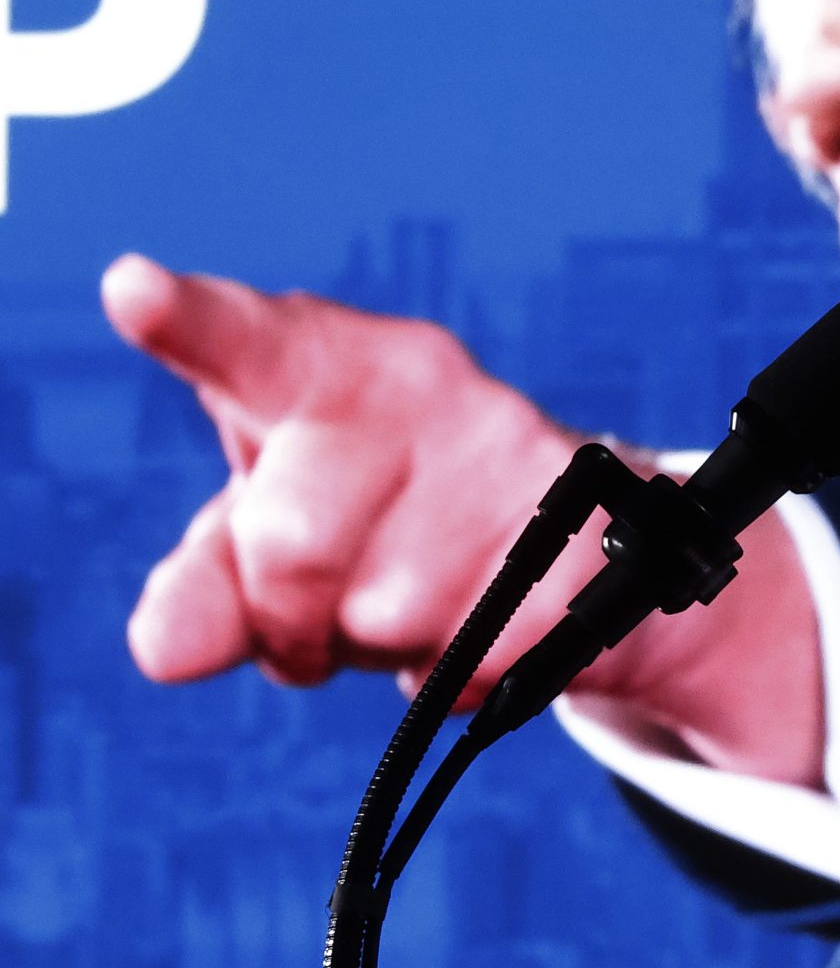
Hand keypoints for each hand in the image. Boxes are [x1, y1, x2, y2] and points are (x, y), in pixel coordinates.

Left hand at [101, 256, 823, 784]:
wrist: (580, 539)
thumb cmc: (385, 520)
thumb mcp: (274, 532)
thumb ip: (204, 582)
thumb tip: (166, 651)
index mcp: (334, 365)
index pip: (252, 342)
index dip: (187, 322)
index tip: (131, 293)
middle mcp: (426, 390)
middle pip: (289, 545)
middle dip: (290, 614)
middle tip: (330, 608)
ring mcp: (511, 460)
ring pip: (383, 621)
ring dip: (383, 647)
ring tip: (428, 599)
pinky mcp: (579, 544)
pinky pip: (467, 666)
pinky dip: (457, 675)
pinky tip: (488, 622)